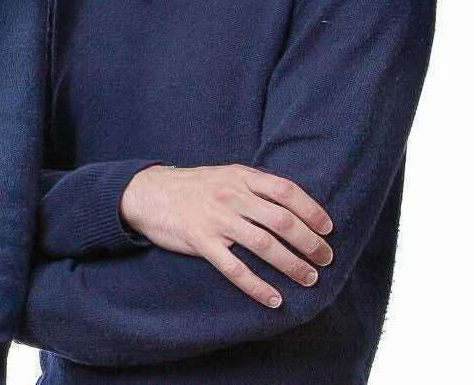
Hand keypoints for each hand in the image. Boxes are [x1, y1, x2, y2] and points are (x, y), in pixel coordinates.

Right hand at [119, 165, 333, 308]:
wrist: (146, 192)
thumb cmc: (191, 186)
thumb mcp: (223, 175)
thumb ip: (253, 186)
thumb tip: (292, 205)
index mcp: (239, 176)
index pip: (286, 191)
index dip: (311, 210)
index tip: (327, 228)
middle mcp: (230, 195)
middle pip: (281, 220)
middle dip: (309, 242)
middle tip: (325, 259)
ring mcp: (215, 218)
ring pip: (263, 245)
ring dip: (291, 265)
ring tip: (308, 278)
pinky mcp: (200, 241)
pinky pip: (234, 268)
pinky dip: (257, 286)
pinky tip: (273, 299)